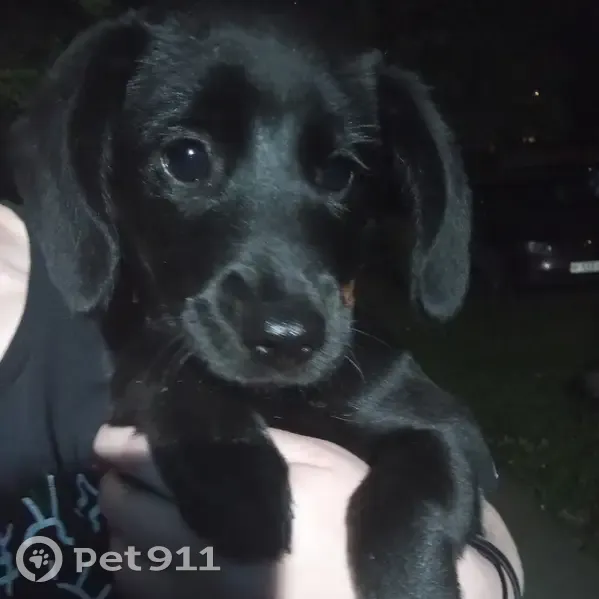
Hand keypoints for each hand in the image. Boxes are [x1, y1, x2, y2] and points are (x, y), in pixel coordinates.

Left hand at [94, 426, 366, 598]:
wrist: (375, 593)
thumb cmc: (353, 519)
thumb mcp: (320, 462)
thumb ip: (266, 442)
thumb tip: (214, 431)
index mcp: (234, 495)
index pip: (155, 464)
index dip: (123, 447)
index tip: (108, 438)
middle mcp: (204, 545)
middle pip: (129, 513)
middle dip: (115, 485)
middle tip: (122, 470)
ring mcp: (200, 590)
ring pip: (127, 561)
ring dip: (121, 529)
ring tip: (134, 511)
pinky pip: (146, 595)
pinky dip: (136, 570)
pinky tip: (150, 557)